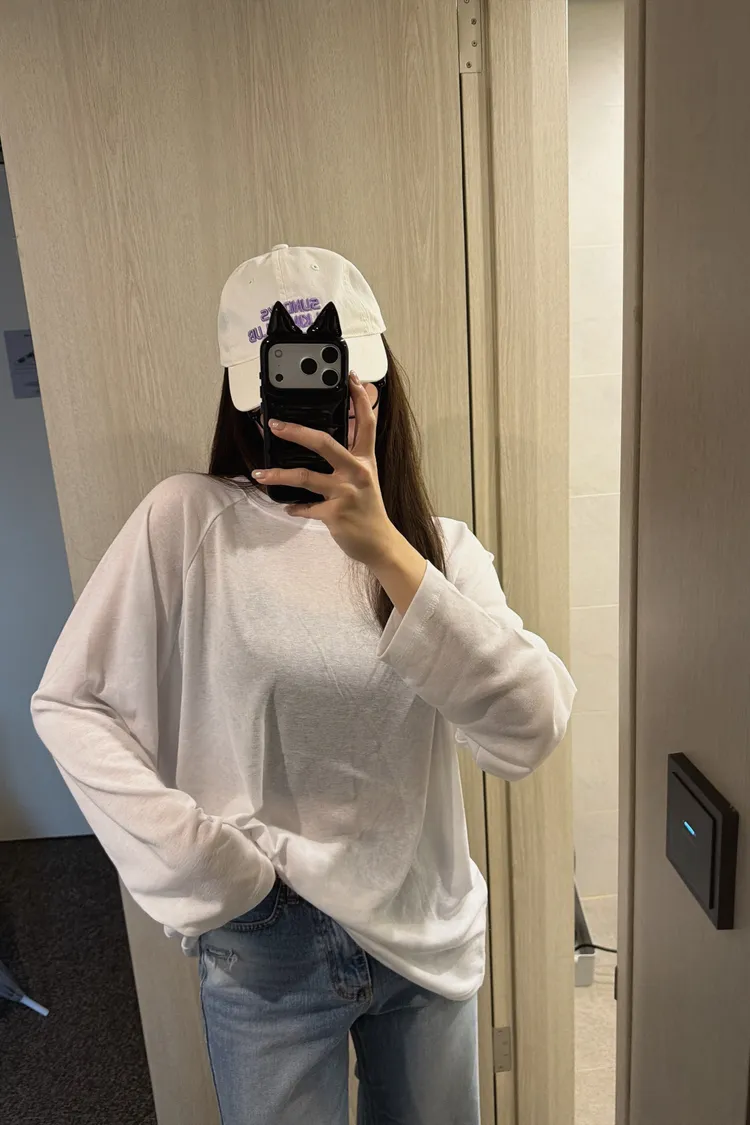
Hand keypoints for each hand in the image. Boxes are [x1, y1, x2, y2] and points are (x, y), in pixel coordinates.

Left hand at [253, 375, 392, 565]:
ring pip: (305, 477)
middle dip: (296, 431)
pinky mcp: (335, 514)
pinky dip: (294, 507)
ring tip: (260, 474)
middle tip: (274, 424)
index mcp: (365, 460)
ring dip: (278, 474)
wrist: (379, 543)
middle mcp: (356, 472)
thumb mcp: (365, 478)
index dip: (360, 398)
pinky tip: (289, 506)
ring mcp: (345, 493)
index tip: (351, 378)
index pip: (366, 422)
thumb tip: (324, 439)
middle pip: (324, 443)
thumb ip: (351, 457)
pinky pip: (306, 507)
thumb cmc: (369, 509)